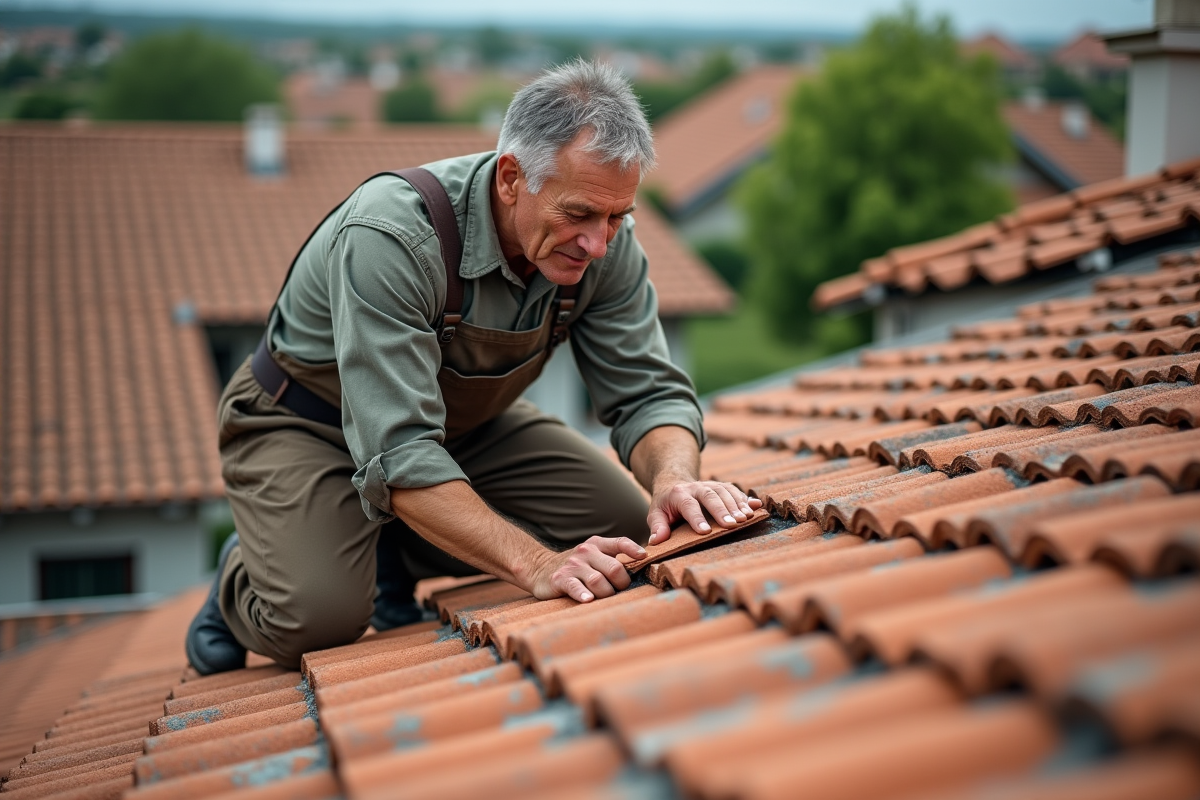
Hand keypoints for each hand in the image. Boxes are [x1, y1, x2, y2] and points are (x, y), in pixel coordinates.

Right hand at [528, 535, 645, 602]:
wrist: (539, 568)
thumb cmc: (576, 566)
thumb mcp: (594, 555)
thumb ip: (614, 558)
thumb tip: (643, 566)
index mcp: (597, 544)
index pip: (619, 542)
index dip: (633, 549)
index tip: (644, 557)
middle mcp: (585, 552)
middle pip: (614, 568)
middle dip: (621, 583)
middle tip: (619, 591)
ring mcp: (573, 565)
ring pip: (598, 581)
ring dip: (606, 593)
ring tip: (603, 598)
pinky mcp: (560, 579)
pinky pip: (575, 587)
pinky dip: (583, 594)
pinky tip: (587, 599)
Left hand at [647, 480, 762, 544]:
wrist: (675, 483)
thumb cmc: (666, 506)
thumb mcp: (655, 514)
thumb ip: (657, 526)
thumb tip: (656, 541)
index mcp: (678, 494)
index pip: (688, 505)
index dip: (696, 518)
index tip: (704, 532)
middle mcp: (696, 487)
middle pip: (710, 496)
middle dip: (722, 510)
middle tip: (732, 525)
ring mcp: (710, 484)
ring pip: (724, 491)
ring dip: (736, 505)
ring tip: (746, 519)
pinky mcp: (721, 486)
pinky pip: (734, 490)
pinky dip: (746, 499)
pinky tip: (756, 508)